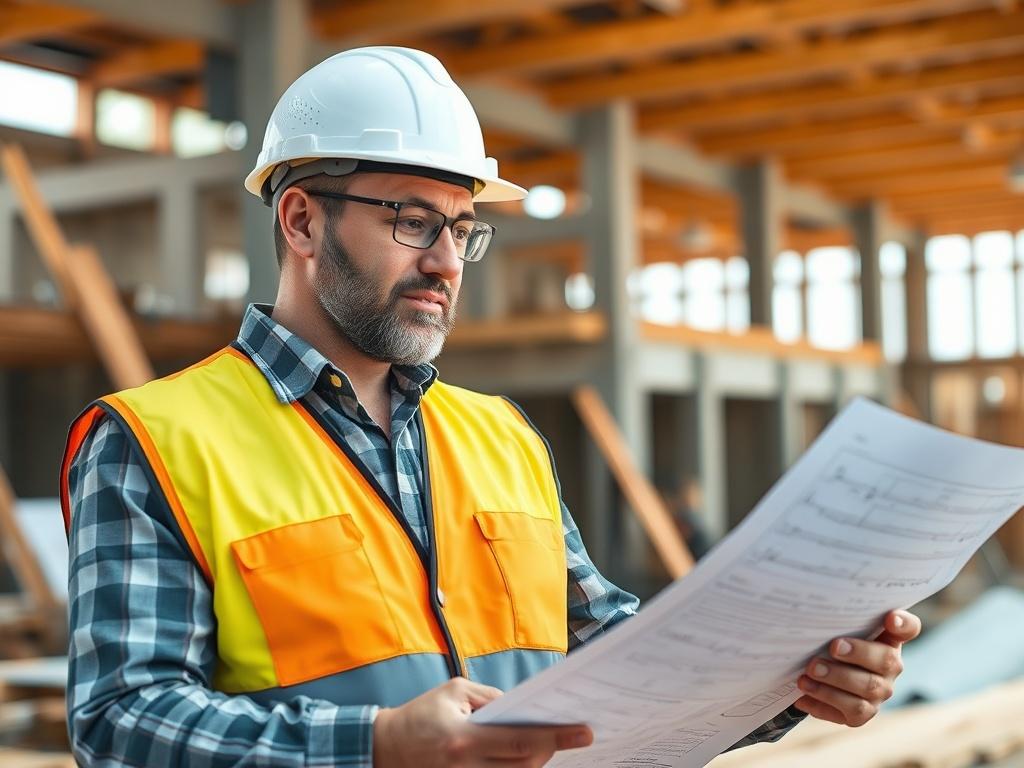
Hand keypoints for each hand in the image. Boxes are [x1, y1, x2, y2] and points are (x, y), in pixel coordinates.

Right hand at [373, 677, 593, 767]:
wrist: (385, 747)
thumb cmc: (422, 714)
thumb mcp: (455, 692)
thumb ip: (492, 699)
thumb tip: (525, 708)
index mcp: (464, 739)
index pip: (520, 741)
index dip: (555, 737)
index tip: (584, 732)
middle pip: (525, 766)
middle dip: (551, 749)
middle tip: (571, 733)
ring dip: (536, 761)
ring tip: (549, 742)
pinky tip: (526, 755)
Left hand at [794, 609, 920, 726]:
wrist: (819, 673)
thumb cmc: (831, 642)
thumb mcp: (837, 628)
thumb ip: (839, 619)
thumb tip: (817, 609)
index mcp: (887, 639)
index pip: (908, 628)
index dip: (903, 623)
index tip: (891, 618)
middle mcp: (890, 667)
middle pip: (886, 661)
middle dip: (858, 654)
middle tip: (833, 648)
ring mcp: (878, 693)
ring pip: (867, 690)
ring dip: (835, 682)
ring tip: (808, 674)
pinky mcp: (861, 714)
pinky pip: (848, 713)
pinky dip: (823, 704)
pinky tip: (802, 697)